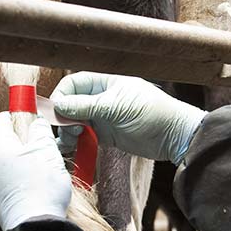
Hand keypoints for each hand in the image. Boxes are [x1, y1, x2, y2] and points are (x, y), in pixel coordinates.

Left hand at [0, 112, 70, 230]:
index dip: (18, 116)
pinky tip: (39, 182)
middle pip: (4, 139)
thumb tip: (36, 123)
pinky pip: (9, 175)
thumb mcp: (46, 150)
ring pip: (8, 158)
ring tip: (45, 164)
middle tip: (44, 143)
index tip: (34, 120)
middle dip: (24, 138)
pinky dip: (23, 173)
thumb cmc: (40, 187)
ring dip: (26, 156)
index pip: (0, 119)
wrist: (35, 228)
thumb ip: (40, 131)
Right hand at [50, 72, 206, 163]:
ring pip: (75, 121)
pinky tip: (72, 147)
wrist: (174, 137)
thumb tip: (59, 105)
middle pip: (71, 103)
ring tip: (70, 142)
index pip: (74, 83)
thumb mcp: (116, 107)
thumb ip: (86, 106)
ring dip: (68, 131)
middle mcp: (101, 97)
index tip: (55, 112)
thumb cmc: (152, 113)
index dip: (61, 95)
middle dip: (63, 116)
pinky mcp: (106, 134)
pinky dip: (76, 141)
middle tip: (66, 130)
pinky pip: (84, 135)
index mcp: (106, 82)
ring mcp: (103, 116)